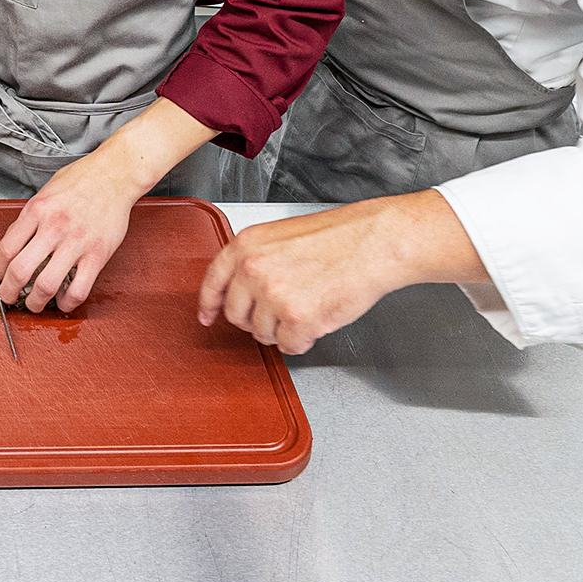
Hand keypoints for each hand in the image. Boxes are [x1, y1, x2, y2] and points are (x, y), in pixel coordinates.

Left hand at [0, 148, 142, 310]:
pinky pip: (79, 289)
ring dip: (35, 302)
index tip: (0, 274)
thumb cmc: (80, 180)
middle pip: (20, 271)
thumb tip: (10, 246)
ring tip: (34, 303)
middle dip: (9, 291)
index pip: (6, 249)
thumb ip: (27, 219)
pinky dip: (67, 302)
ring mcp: (77, 242)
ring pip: (47, 285)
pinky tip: (63, 300)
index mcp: (37, 210)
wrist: (115, 174)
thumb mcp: (44, 193)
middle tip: (9, 295)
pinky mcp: (98, 254)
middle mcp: (54, 227)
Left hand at [197, 193, 466, 354]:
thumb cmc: (339, 237)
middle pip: (236, 315)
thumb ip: (256, 259)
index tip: (207, 316)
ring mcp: (273, 295)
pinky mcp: (296, 319)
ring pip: (262, 334)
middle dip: (257, 320)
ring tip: (308, 307)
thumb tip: (240, 288)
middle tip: (282, 312)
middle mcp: (253, 269)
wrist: (375, 243)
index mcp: (247, 245)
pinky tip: (318, 319)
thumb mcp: (282, 235)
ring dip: (283, 330)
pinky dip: (302, 340)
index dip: (209, 303)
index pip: (213, 281)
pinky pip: (289, 346)